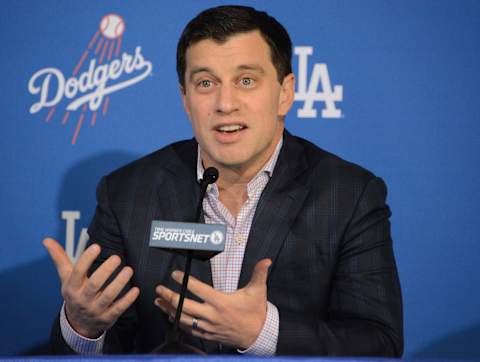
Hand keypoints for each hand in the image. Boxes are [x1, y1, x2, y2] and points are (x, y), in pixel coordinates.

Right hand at [43, 238, 139, 337]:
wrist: (78, 324)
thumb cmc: (75, 293)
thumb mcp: (66, 278)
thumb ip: (60, 258)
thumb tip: (47, 240)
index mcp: (72, 287)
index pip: (77, 272)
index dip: (86, 259)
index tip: (97, 246)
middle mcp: (82, 299)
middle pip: (94, 284)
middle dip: (105, 271)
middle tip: (117, 258)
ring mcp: (95, 310)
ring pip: (108, 296)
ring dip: (119, 283)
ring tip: (129, 270)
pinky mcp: (107, 318)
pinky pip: (118, 309)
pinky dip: (127, 300)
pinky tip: (135, 289)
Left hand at [154, 258, 270, 348]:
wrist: (258, 335)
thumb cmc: (256, 311)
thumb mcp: (258, 290)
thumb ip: (259, 274)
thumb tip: (266, 260)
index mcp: (222, 302)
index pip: (199, 290)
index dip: (185, 281)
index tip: (175, 274)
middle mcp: (212, 315)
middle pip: (185, 306)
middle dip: (170, 296)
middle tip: (159, 288)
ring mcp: (208, 327)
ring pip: (183, 318)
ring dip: (169, 309)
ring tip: (158, 301)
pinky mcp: (207, 335)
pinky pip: (188, 329)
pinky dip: (177, 322)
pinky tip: (170, 315)